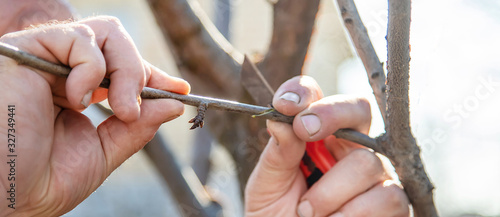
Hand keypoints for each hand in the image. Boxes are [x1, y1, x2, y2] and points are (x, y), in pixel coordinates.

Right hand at [0, 16, 189, 215]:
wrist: (3, 193)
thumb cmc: (41, 180)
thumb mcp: (102, 153)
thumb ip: (136, 128)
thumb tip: (173, 105)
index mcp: (75, 92)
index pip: (121, 69)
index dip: (151, 75)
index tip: (179, 90)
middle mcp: (62, 71)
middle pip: (118, 43)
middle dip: (140, 74)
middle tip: (135, 109)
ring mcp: (46, 59)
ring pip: (106, 33)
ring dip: (126, 71)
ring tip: (120, 108)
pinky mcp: (28, 49)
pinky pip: (79, 38)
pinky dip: (91, 69)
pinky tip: (77, 100)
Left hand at [245, 76, 408, 216]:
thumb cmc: (275, 213)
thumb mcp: (268, 183)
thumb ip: (278, 152)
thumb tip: (280, 120)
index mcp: (315, 135)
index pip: (316, 97)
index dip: (303, 92)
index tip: (285, 105)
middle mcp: (348, 147)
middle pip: (358, 110)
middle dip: (331, 115)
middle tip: (304, 131)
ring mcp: (374, 174)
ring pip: (366, 162)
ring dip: (329, 192)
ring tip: (307, 212)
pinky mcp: (392, 204)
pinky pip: (387, 197)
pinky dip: (353, 213)